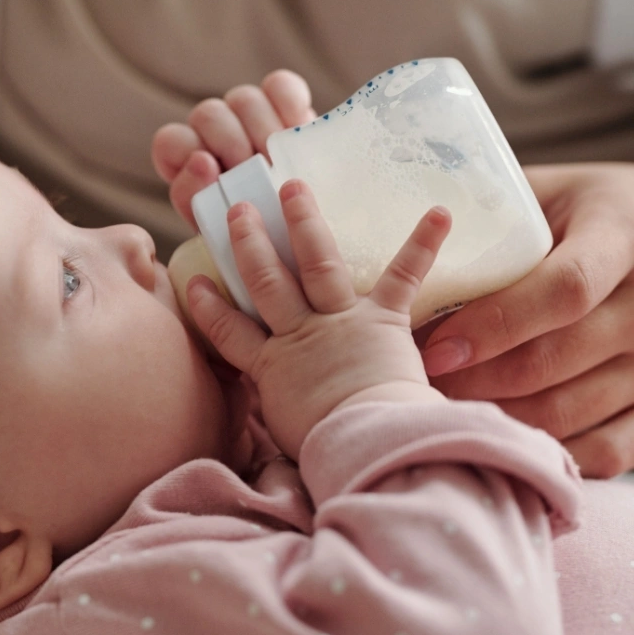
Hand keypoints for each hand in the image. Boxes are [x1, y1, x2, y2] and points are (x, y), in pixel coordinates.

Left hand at [151, 70, 315, 228]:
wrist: (301, 232)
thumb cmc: (255, 236)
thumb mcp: (221, 233)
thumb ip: (199, 204)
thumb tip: (203, 162)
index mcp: (187, 163)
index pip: (171, 141)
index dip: (189, 153)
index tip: (217, 178)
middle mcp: (212, 132)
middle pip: (209, 114)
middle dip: (233, 145)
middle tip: (256, 174)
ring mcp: (246, 113)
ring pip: (244, 99)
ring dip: (263, 130)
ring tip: (281, 163)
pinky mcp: (282, 102)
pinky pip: (279, 86)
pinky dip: (290, 103)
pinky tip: (298, 130)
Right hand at [188, 179, 449, 459]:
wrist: (366, 440)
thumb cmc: (326, 446)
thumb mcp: (285, 430)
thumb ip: (278, 405)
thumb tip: (279, 407)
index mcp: (270, 366)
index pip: (230, 331)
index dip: (209, 307)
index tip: (195, 283)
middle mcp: (299, 335)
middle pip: (266, 282)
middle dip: (250, 243)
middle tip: (238, 209)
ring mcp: (340, 322)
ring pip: (315, 264)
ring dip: (304, 223)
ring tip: (293, 187)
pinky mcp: (383, 320)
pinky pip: (402, 276)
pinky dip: (421, 244)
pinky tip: (439, 212)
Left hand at [421, 163, 633, 477]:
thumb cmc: (573, 211)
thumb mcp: (542, 192)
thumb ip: (488, 220)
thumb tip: (396, 250)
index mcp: (621, 230)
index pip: (566, 288)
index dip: (497, 325)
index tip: (437, 349)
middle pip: (557, 358)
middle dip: (476, 381)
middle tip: (416, 389)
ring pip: (572, 409)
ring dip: (495, 417)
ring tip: (438, 412)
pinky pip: (607, 450)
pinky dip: (543, 451)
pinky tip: (494, 437)